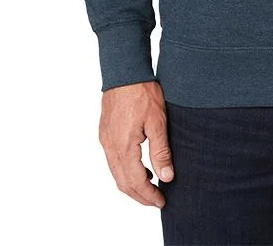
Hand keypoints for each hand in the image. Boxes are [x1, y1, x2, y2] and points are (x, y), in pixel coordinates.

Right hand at [99, 80, 174, 207]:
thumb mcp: (157, 122)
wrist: (124, 71)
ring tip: (151, 186)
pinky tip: (140, 166)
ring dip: (132, 184)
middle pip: (122, 182)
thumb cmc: (142, 92)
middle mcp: (110, 146)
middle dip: (139, 195)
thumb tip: (166, 177)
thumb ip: (161, 151)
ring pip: (116, 173)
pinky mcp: (105, 133)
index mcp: (123, 146)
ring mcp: (105, 140)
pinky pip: (113, 160)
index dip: (148, 195)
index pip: (135, 181)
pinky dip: (125, 170)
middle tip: (156, 200)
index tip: (161, 201)